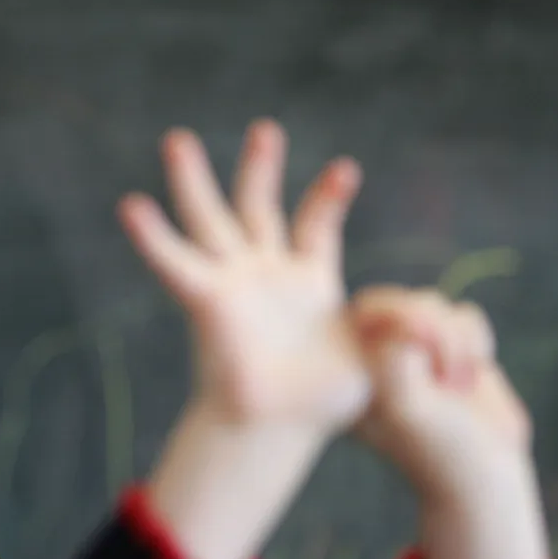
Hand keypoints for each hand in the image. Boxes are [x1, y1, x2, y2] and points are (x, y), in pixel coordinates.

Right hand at [121, 120, 366, 558]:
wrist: (280, 429)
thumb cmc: (327, 403)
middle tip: (266, 129)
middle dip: (259, 168)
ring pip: (209, 219)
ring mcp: (233, 282)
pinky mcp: (207, 299)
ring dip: (192, 180)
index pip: (314, 226)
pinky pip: (174, 262)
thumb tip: (426, 319)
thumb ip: (398, 327)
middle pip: (256, 206)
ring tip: (177, 139)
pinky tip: (131, 205)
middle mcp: (265, 273)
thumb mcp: (378, 354)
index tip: (347, 169)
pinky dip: (152, 236)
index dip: (327, 197)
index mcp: (307, 281)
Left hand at [350, 286, 531, 499]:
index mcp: (352, 371)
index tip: (425, 354)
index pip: (362, 312)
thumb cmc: (439, 449)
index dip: (399, 319)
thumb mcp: (406, 407)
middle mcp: (376, 357)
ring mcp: (413, 350)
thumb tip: (399, 325)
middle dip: (436, 328)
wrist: (486, 475)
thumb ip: (392, 359)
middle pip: (398, 299)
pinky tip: (472, 375)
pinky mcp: (449, 349)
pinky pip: (464, 314)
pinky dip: (477, 341)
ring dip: (457, 340)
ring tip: (458, 384)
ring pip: (434, 302)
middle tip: (450, 375)